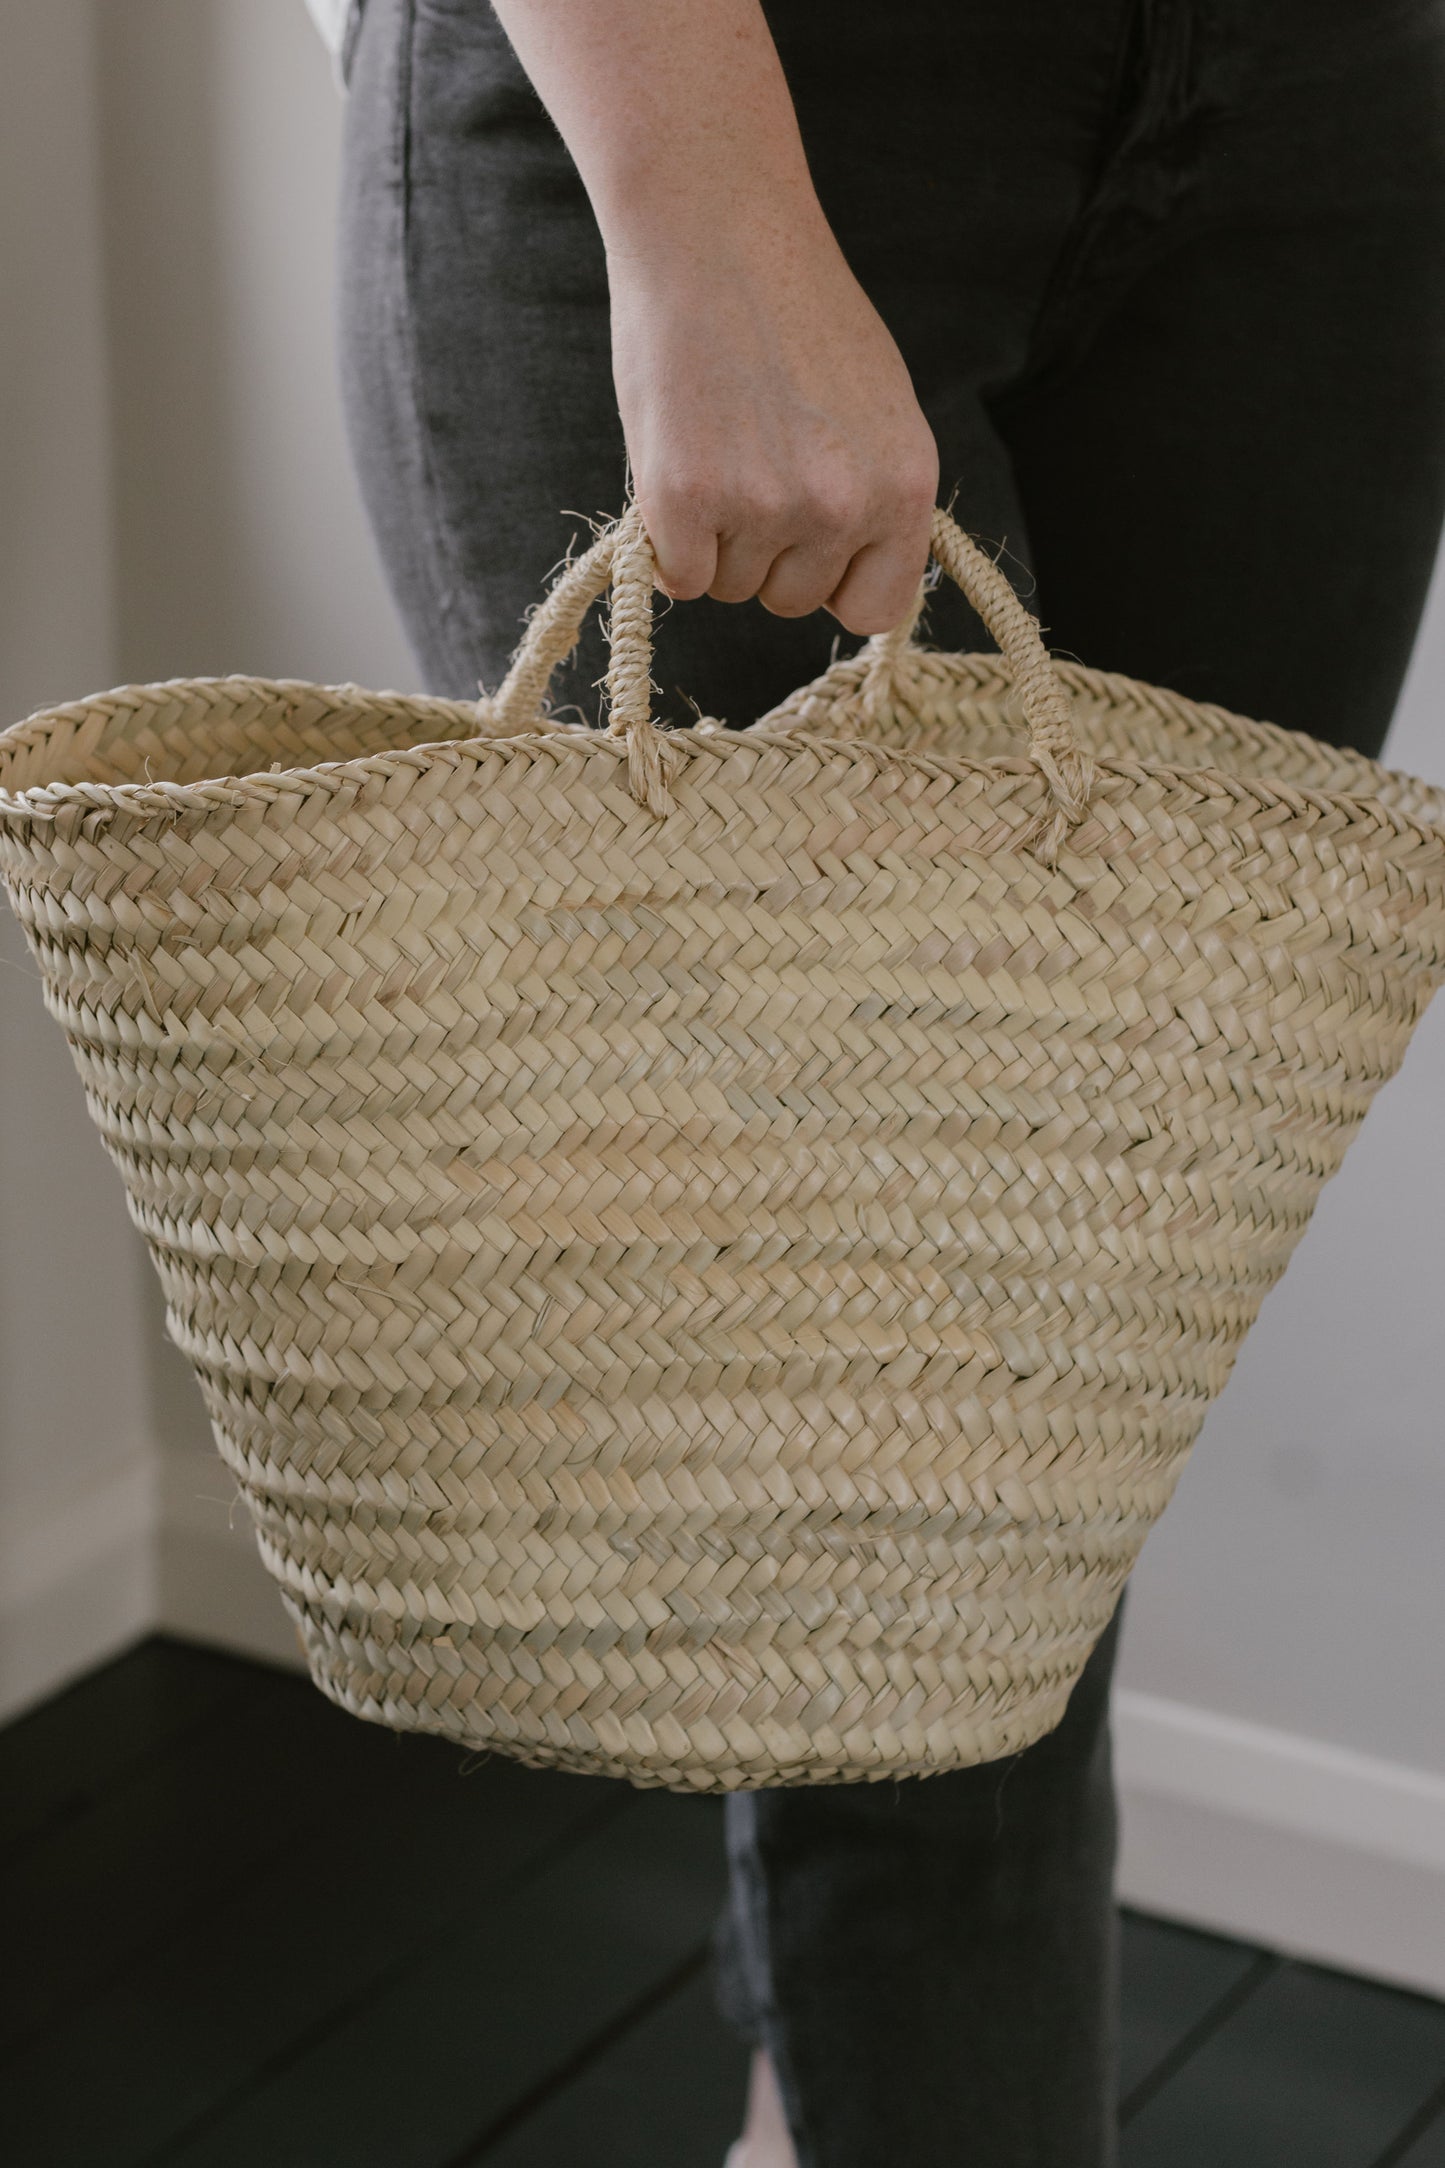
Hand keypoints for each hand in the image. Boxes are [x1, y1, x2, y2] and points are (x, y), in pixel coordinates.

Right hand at [608, 217, 938, 635]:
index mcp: (904, 483)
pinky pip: (679, 579)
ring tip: (716, 443)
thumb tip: (859, 573)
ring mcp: (765, 506)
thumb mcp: (876, 404)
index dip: (836, 583)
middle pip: (792, 602)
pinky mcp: (686, 500)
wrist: (715, 225)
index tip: (810, 548)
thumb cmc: (790, 308)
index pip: (879, 606)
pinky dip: (666, 540)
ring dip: (713, 539)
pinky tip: (675, 464)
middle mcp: (844, 505)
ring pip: (731, 589)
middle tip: (747, 459)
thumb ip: (874, 492)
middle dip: (765, 552)